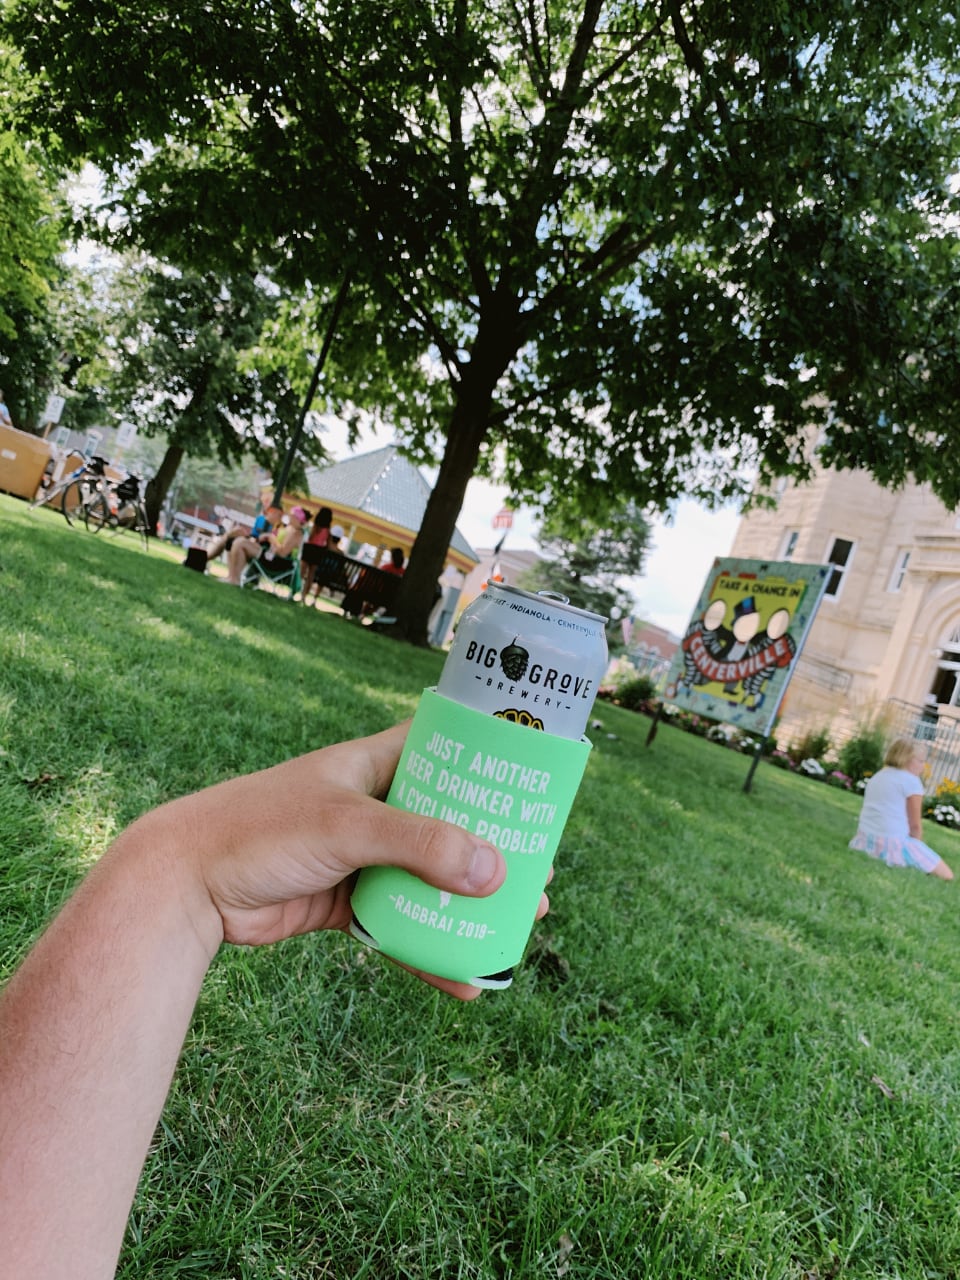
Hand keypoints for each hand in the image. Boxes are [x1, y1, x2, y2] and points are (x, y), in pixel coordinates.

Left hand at [135, 721, 521, 997]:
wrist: (187, 885)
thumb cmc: (262, 829)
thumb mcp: (347, 826)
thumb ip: (420, 846)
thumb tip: (496, 874)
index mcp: (375, 764)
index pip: (446, 749)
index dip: (493, 765)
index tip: (537, 789)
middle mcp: (373, 806)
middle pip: (450, 824)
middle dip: (495, 852)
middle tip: (541, 878)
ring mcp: (360, 856)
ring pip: (430, 880)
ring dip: (470, 906)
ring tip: (519, 927)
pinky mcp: (345, 902)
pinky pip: (400, 925)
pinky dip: (430, 950)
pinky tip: (463, 980)